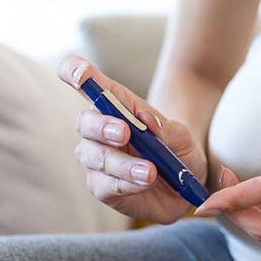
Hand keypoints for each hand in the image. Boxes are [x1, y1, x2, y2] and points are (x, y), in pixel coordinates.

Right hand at [58, 55, 206, 223]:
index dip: (76, 73)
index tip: (81, 75)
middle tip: (124, 132)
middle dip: (102, 126)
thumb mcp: (183, 138)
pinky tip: (145, 182)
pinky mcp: (101, 187)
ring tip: (149, 171)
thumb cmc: (179, 153)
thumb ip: (166, 129)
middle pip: (86, 122)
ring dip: (121, 164)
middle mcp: (99, 130)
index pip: (89, 84)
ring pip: (95, 157)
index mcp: (117, 106)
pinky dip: (127, 183)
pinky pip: (106, 185)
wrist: (184, 187)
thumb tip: (145, 119)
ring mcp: (97, 159)